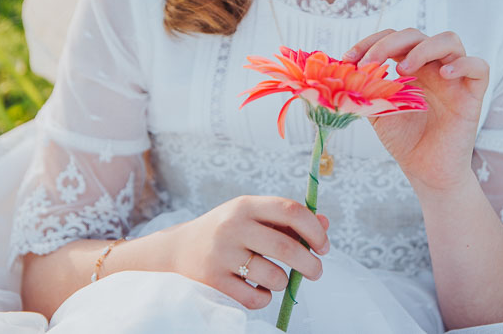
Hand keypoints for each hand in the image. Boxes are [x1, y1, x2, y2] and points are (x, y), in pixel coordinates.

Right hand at [152, 195, 328, 309]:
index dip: (314, 230)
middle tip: (316, 272)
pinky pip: (254, 298)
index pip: (290, 210)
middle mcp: (233, 226)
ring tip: (278, 279)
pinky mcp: (213, 280)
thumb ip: (286, 220)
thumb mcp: (252, 216)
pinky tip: (260, 289)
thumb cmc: (227, 231)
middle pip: (285, 247)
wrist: (178, 249)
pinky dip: (265, 298)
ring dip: (284, 282)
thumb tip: (325, 224)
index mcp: (246, 205)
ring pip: (273, 276)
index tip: (323, 246)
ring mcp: (221, 254)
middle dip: (309, 263)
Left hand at [344, 29, 488, 193]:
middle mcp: (433, 67)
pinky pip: (479, 67)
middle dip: (388, 43)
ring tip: (404, 69)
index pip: (393, 38)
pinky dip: (463, 64)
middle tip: (370, 62)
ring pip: (449, 41)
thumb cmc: (405, 141)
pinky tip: (444, 74)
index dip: (371, 42)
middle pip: (417, 34)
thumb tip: (344, 74)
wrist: (426, 171)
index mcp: (411, 67)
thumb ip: (365, 91)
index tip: (349, 59)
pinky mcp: (473, 94)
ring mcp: (454, 78)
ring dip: (423, 48)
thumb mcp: (377, 112)